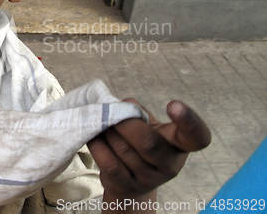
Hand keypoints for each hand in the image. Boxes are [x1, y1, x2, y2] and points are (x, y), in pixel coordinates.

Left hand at [87, 100, 210, 200]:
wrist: (130, 180)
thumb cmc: (142, 142)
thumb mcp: (148, 125)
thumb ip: (139, 113)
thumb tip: (125, 106)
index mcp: (180, 144)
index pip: (197, 137)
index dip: (189, 121)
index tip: (173, 104)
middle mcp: (170, 165)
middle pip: (149, 143)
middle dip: (125, 124)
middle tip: (111, 111)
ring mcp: (148, 180)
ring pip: (124, 150)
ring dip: (108, 131)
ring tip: (101, 122)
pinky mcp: (126, 186)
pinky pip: (108, 162)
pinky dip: (98, 144)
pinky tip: (95, 135)